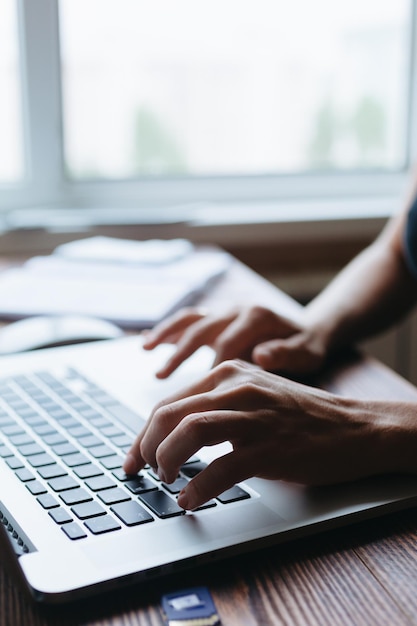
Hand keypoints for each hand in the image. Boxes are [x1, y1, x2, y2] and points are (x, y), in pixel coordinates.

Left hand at [124, 360, 389, 509]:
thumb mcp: (253, 395)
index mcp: (228, 373)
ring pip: (189, 432)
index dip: (143, 433)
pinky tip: (191, 500)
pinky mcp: (270, 447)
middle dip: (146, 447)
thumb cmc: (299, 415)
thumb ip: (215, 405)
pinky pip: (221, 468)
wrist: (353, 427)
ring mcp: (254, 416)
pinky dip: (199, 488)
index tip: (132, 457)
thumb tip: (170, 434)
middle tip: (143, 470)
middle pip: (170, 413)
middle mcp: (237, 387)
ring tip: (165, 479)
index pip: (169, 401)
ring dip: (166, 460)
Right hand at [143, 305, 326, 377]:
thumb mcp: (307, 352)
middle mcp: (237, 309)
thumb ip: (286, 354)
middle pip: (202, 329)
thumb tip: (261, 356)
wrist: (309, 329)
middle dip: (180, 353)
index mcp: (257, 317)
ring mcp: (225, 312)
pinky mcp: (218, 318)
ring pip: (190, 320)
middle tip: (161, 378)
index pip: (228, 343)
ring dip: (167, 336)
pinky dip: (167, 331)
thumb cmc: (307, 346)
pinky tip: (147, 344)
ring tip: (146, 353)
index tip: (202, 395)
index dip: (212, 369)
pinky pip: (188, 321)